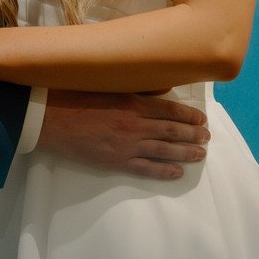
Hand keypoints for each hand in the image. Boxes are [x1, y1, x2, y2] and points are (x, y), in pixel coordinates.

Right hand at [40, 89, 209, 181]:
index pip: (169, 109)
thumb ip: (136, 89)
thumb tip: (163, 90)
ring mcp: (127, 144)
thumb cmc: (75, 97)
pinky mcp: (116, 161)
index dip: (188, 115)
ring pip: (164, 150)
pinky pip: (146, 168)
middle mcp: (135, 124)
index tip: (202, 119)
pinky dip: (164, 171)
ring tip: (200, 153)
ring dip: (185, 152)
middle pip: (172, 130)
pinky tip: (177, 172)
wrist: (50, 119)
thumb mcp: (107, 85)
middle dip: (192, 134)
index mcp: (133, 102)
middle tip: (207, 137)